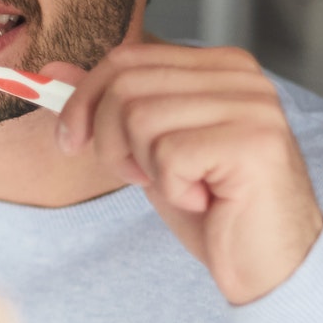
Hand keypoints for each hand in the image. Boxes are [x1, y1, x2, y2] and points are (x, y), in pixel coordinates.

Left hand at [50, 43, 322, 304]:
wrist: (268, 265)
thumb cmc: (213, 208)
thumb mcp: (148, 149)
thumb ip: (109, 105)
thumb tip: (54, 71)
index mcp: (219, 66)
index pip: (126, 57)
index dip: (84, 100)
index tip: (70, 139)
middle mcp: (241, 76)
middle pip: (125, 85)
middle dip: (109, 140)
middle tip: (139, 175)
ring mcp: (252, 106)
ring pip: (141, 118)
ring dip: (144, 167)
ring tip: (183, 186)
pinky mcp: (254, 143)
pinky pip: (169, 154)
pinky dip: (173, 188)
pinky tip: (205, 199)